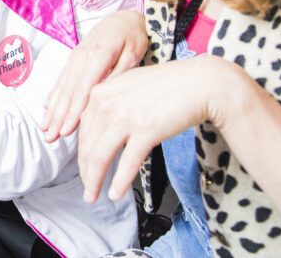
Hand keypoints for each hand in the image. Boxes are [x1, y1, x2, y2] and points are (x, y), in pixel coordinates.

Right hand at [42, 10, 147, 142]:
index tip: (66, 131)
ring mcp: (74, 58)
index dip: (73, 112)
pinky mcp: (73, 59)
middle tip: (49, 137)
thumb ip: (118, 74)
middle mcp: (81, 58)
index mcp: (97, 56)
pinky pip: (61, 79)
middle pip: (67, 92)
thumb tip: (105, 96)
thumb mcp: (134, 53)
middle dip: (57, 117)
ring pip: (61, 87)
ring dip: (52, 110)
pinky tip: (47, 107)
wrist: (121, 17)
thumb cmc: (132, 36)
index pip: (83, 91)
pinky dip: (53, 95)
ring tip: (45, 128)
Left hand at [77, 56, 228, 202]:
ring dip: (94, 180)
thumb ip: (109, 102)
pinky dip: (119, 181)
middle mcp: (106, 103)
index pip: (82, 129)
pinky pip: (127, 162)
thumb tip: (97, 125)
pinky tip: (115, 194)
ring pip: (100, 156)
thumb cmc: (167, 85)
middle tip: (87, 189)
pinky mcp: (145, 130)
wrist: (199, 83)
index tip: (83, 167)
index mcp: (100, 92)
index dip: (80, 152)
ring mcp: (124, 117)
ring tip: (94, 196)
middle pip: (87, 145)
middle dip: (85, 171)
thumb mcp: (128, 85)